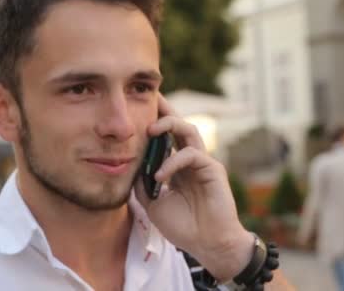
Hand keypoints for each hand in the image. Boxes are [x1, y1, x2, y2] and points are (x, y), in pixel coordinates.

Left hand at [134, 94, 253, 281]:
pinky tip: (160, 175)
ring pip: (189, 130)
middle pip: (178, 125)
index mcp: (177, 166)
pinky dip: (173, 162)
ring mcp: (203, 162)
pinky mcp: (212, 169)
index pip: (166, 138)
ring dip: (169, 125)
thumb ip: (143, 184)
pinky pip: (191, 155)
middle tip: (149, 98)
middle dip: (164, 110)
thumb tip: (130, 166)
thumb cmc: (183, 226)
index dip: (155, 122)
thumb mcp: (153, 204)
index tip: (138, 109)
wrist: (207, 244)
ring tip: (151, 130)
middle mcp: (190, 160)